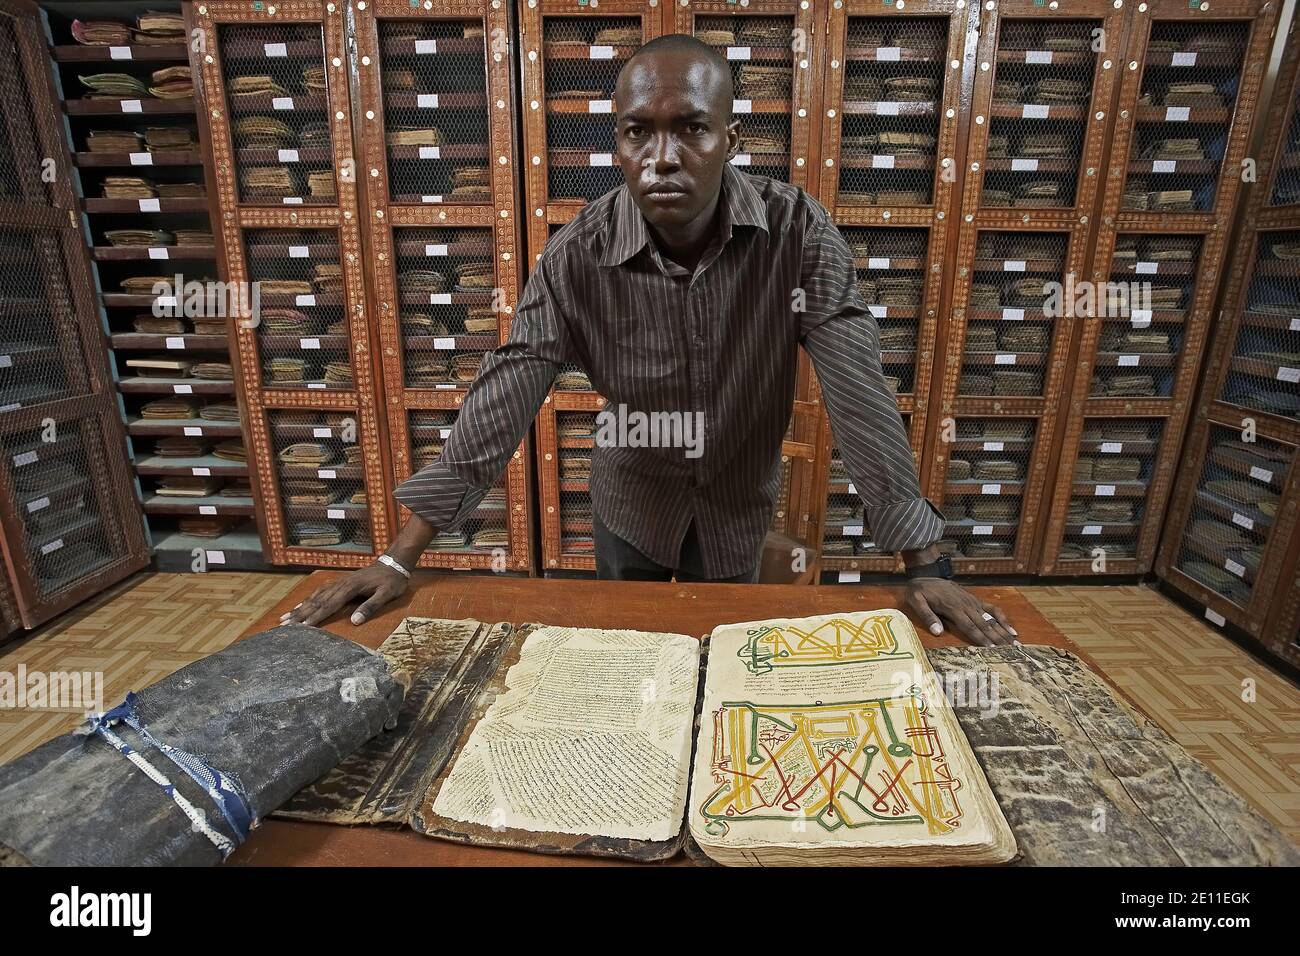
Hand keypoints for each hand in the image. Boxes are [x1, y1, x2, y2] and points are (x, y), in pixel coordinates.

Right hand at [280, 562, 408, 627]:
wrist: (393, 563)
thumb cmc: (392, 581)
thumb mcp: (387, 594)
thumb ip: (371, 606)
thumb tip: (355, 621)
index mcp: (350, 588)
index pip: (329, 606)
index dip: (315, 618)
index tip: (302, 628)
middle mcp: (341, 585)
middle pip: (317, 602)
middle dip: (300, 615)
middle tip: (284, 625)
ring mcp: (339, 583)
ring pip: (316, 597)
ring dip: (300, 608)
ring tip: (285, 618)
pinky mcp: (340, 583)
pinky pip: (320, 592)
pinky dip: (308, 599)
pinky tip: (301, 605)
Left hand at [904, 578, 1016, 646]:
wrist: (926, 575)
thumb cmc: (920, 591)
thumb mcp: (916, 602)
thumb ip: (927, 616)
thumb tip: (937, 632)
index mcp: (953, 608)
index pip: (970, 627)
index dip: (981, 638)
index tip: (992, 649)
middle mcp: (966, 606)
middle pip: (985, 625)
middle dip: (998, 638)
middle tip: (1013, 651)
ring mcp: (973, 603)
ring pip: (991, 619)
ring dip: (1004, 631)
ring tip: (1016, 644)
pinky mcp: (975, 601)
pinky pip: (992, 609)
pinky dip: (1003, 619)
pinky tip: (1012, 629)